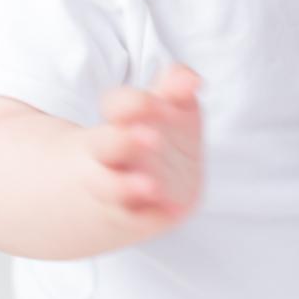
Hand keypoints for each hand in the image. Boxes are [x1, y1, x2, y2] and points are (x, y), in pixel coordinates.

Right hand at [80, 64, 203, 238]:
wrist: (141, 193)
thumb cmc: (155, 138)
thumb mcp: (165, 110)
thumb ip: (176, 89)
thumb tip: (192, 78)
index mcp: (120, 122)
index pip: (116, 106)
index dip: (130, 103)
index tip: (150, 100)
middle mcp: (112, 154)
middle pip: (106, 145)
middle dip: (123, 141)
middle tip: (151, 138)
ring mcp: (119, 188)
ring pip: (112, 188)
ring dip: (128, 186)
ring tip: (152, 187)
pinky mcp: (134, 218)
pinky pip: (136, 220)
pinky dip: (150, 218)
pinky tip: (170, 213)